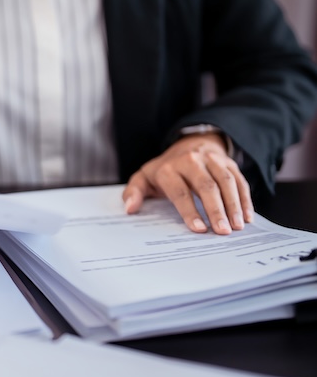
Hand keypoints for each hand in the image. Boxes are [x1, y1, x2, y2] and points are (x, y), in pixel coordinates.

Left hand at [122, 133, 253, 234]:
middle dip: (215, 210)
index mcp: (169, 168)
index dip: (189, 210)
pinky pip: (240, 181)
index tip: (198, 229)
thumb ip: (134, 192)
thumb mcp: (144, 177)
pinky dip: (245, 199)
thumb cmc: (165, 169)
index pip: (180, 191)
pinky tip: (247, 217)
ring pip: (226, 182)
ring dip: (234, 205)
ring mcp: (213, 161)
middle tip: (222, 232)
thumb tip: (130, 209)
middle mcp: (192, 161)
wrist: (188, 144)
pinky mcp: (229, 163)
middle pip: (206, 186)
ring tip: (236, 227)